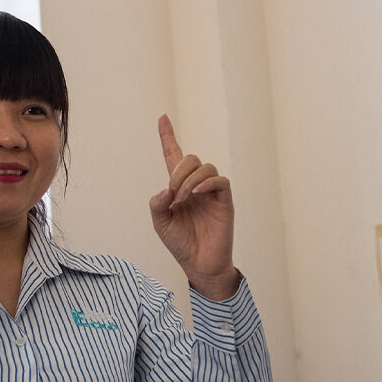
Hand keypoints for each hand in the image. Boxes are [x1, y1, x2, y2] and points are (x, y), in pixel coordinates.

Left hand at [148, 114, 238, 299]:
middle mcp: (196, 186)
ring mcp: (211, 193)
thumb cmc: (181, 243)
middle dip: (178, 171)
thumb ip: (156, 205)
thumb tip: (164, 189)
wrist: (199, 264)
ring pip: (206, 167)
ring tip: (182, 198)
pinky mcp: (225, 202)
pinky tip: (195, 194)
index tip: (162, 117)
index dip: (168, 136)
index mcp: (178, 188)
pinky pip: (220, 181)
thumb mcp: (160, 224)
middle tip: (172, 193)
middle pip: (191, 159)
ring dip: (189, 179)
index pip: (173, 156)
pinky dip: (206, 183)